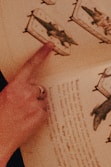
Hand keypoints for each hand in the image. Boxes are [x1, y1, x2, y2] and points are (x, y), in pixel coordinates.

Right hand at [0, 42, 53, 166]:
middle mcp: (27, 94)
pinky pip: (44, 110)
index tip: (50, 46)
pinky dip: (38, 114)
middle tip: (19, 106)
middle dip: (31, 93)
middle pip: (37, 87)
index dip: (41, 54)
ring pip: (41, 99)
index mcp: (14, 88)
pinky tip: (26, 121)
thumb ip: (13, 90)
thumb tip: (22, 88)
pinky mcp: (42, 115)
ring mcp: (36, 105)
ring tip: (22, 115)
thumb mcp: (1, 98)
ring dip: (35, 104)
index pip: (30, 66)